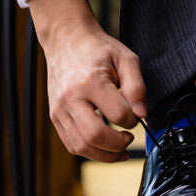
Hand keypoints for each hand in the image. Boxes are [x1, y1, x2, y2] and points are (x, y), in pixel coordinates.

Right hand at [29, 0, 146, 161]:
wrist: (65, 40)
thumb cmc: (97, 49)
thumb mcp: (125, 59)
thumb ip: (137, 87)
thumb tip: (141, 114)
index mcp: (90, 82)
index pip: (117, 115)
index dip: (132, 121)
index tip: (135, 117)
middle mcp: (71, 98)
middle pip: (95, 136)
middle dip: (118, 145)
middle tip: (128, 139)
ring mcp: (59, 109)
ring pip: (81, 146)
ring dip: (104, 155)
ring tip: (119, 151)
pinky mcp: (55, 116)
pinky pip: (71, 144)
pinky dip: (90, 151)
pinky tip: (103, 147)